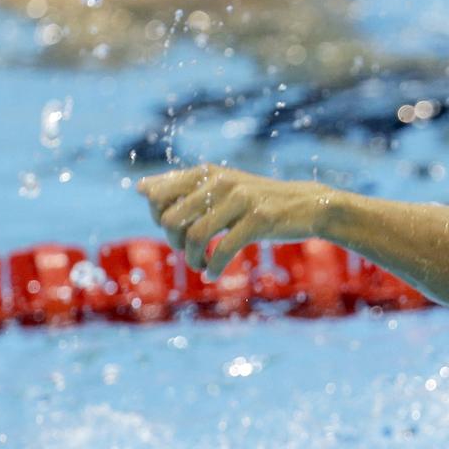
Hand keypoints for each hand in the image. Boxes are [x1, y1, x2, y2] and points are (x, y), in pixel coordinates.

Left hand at [138, 165, 332, 276]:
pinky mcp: (258, 220)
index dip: (158, 218)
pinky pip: (223, 250)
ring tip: (200, 266)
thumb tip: (140, 187)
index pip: (158, 194)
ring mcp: (240, 199)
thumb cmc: (258, 200)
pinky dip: (213, 267)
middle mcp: (220, 182)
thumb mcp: (221, 187)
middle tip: (188, 251)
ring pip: (195, 237)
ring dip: (192, 259)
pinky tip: (213, 274)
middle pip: (171, 219)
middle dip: (173, 242)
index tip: (176, 230)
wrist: (308, 205)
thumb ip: (183, 187)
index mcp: (207, 173)